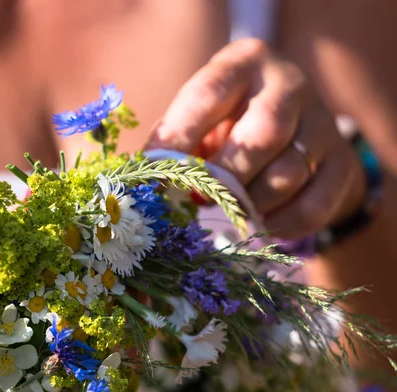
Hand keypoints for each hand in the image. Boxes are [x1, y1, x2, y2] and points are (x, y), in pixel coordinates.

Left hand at [146, 39, 365, 238]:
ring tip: (232, 211)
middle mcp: (290, 85)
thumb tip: (150, 189)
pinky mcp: (343, 164)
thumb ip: (180, 147)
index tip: (155, 177)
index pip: (208, 95)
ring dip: (251, 205)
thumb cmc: (232, 130)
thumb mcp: (204, 124)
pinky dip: (281, 225)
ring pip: (288, 175)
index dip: (179, 138)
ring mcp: (324, 124)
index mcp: (245, 64)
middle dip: (225, 177)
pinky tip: (264, 224)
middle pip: (262, 133)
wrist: (297, 138)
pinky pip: (313, 206)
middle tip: (200, 202)